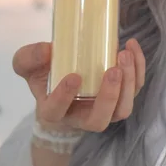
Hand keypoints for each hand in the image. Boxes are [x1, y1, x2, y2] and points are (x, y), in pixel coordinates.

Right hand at [12, 37, 146, 132]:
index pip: (57, 111)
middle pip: (100, 118)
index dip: (65, 97)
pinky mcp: (121, 96)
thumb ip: (28, 58)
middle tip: (112, 69)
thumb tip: (46, 50)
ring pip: (122, 109)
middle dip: (109, 96)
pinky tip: (131, 46)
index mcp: (54, 111)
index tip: (73, 76)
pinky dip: (138, 68)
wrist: (62, 78)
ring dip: (129, 84)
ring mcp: (105, 109)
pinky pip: (135, 88)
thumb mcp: (27, 65)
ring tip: (125, 55)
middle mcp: (82, 117)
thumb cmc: (45, 75)